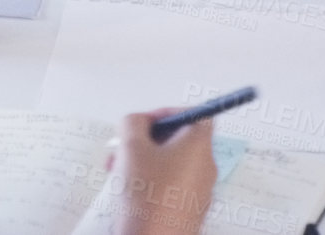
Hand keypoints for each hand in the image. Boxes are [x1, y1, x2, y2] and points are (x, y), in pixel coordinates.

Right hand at [104, 110, 216, 234]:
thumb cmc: (146, 197)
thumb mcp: (131, 148)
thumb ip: (132, 123)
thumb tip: (136, 121)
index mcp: (199, 145)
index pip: (193, 113)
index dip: (167, 113)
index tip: (143, 124)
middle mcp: (206, 166)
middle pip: (177, 140)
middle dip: (145, 142)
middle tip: (122, 152)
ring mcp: (200, 192)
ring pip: (170, 165)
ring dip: (144, 163)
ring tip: (118, 175)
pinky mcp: (190, 212)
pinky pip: (172, 187)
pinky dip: (152, 184)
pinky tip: (130, 196)